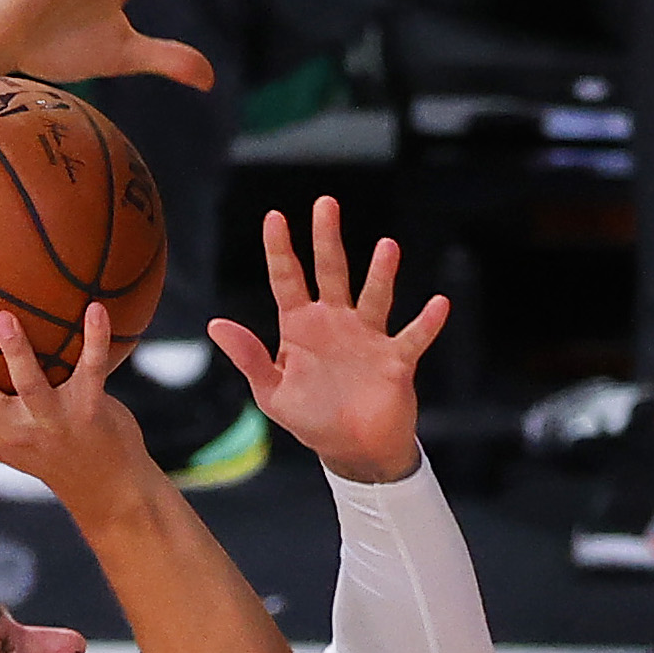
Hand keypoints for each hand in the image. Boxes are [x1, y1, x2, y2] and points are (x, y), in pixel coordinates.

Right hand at [0, 305, 148, 519]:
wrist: (107, 486)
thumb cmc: (45, 452)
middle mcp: (15, 432)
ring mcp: (52, 422)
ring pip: (29, 385)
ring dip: (15, 352)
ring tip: (1, 318)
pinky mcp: (90, 411)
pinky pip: (92, 370)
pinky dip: (95, 340)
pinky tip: (95, 309)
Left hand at [207, 196, 445, 482]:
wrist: (352, 449)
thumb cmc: (311, 418)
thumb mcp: (271, 392)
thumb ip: (249, 358)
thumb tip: (215, 325)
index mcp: (301, 327)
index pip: (287, 279)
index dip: (280, 249)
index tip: (275, 217)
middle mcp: (336, 323)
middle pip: (331, 272)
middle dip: (327, 239)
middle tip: (326, 203)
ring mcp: (368, 337)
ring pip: (374, 296)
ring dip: (381, 273)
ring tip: (387, 246)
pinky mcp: (395, 360)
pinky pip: (413, 337)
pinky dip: (426, 323)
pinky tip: (438, 303)